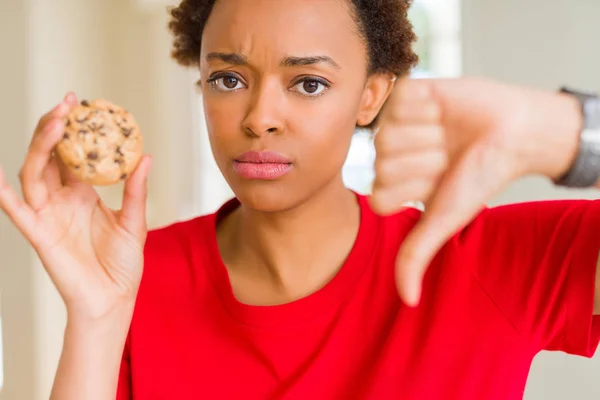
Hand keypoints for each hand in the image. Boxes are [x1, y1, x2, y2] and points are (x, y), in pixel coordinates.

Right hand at [0, 93, 151, 322]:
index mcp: (82, 194)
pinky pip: (18, 212)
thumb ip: (136, 190)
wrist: (114, 298)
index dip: (73, 130)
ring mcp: (48, 215)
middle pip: (48, 156)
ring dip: (39, 147)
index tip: (82, 104)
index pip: (72, 155)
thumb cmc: (122, 264)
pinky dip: (3, 196)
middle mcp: (61, 200)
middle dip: (53, 128)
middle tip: (67, 104)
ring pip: (33, 173)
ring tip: (54, 123)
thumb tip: (146, 157)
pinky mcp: (40, 234)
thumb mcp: (134, 221)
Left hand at [370, 78, 580, 305]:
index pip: (378, 198)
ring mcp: (394, 123)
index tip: (439, 184)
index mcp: (392, 185)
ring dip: (428, 137)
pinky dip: (429, 108)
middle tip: (447, 156)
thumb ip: (417, 255)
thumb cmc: (479, 178)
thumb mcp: (446, 220)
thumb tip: (408, 301)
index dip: (415, 192)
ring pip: (387, 135)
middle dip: (424, 164)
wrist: (512, 133)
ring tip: (446, 134)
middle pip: (381, 166)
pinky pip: (399, 102)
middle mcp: (388, 155)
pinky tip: (442, 111)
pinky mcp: (406, 93)